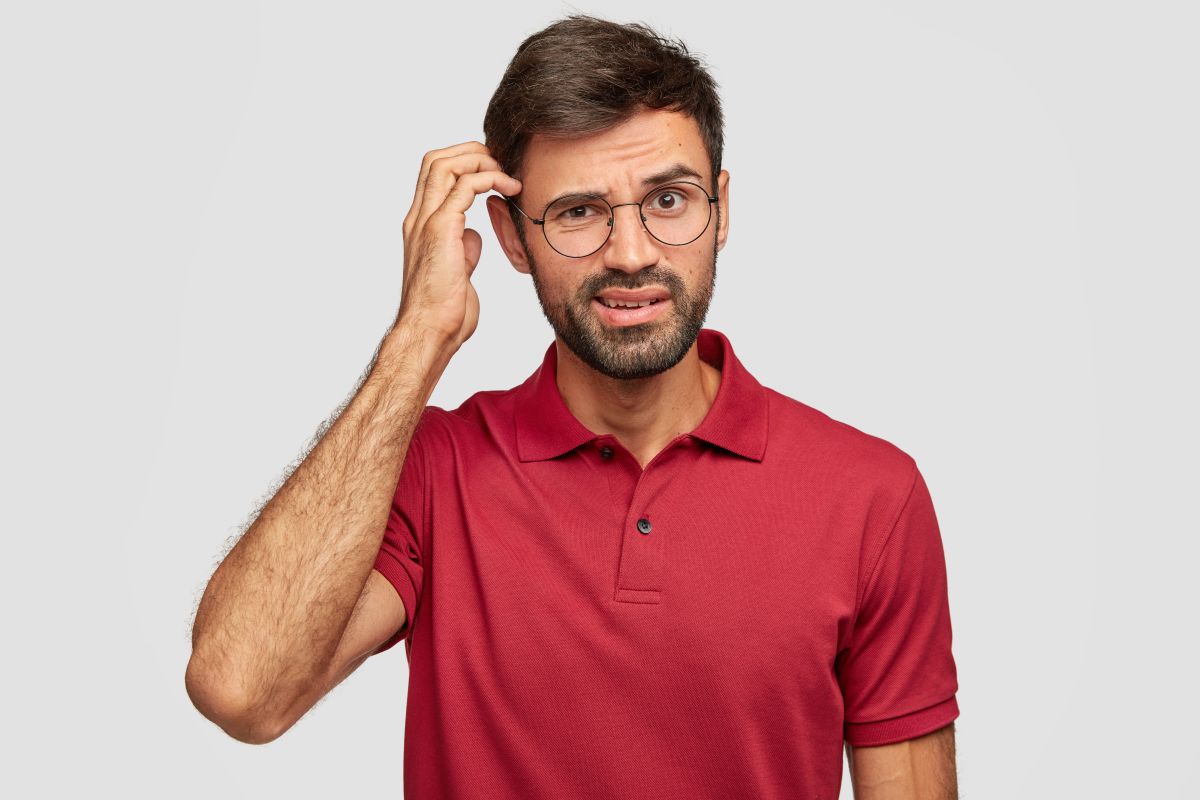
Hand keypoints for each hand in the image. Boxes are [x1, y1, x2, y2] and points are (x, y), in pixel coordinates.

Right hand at [395, 141, 521, 349]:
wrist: (430, 331)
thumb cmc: (445, 310)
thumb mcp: (458, 271)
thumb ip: (463, 248)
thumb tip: (472, 236)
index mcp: (420, 225)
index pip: (434, 175)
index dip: (463, 163)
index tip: (493, 172)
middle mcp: (418, 217)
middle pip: (436, 159)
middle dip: (472, 152)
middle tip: (502, 164)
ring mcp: (426, 221)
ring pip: (446, 164)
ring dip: (481, 161)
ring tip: (507, 174)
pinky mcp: (441, 229)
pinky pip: (465, 186)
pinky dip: (491, 178)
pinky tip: (511, 188)